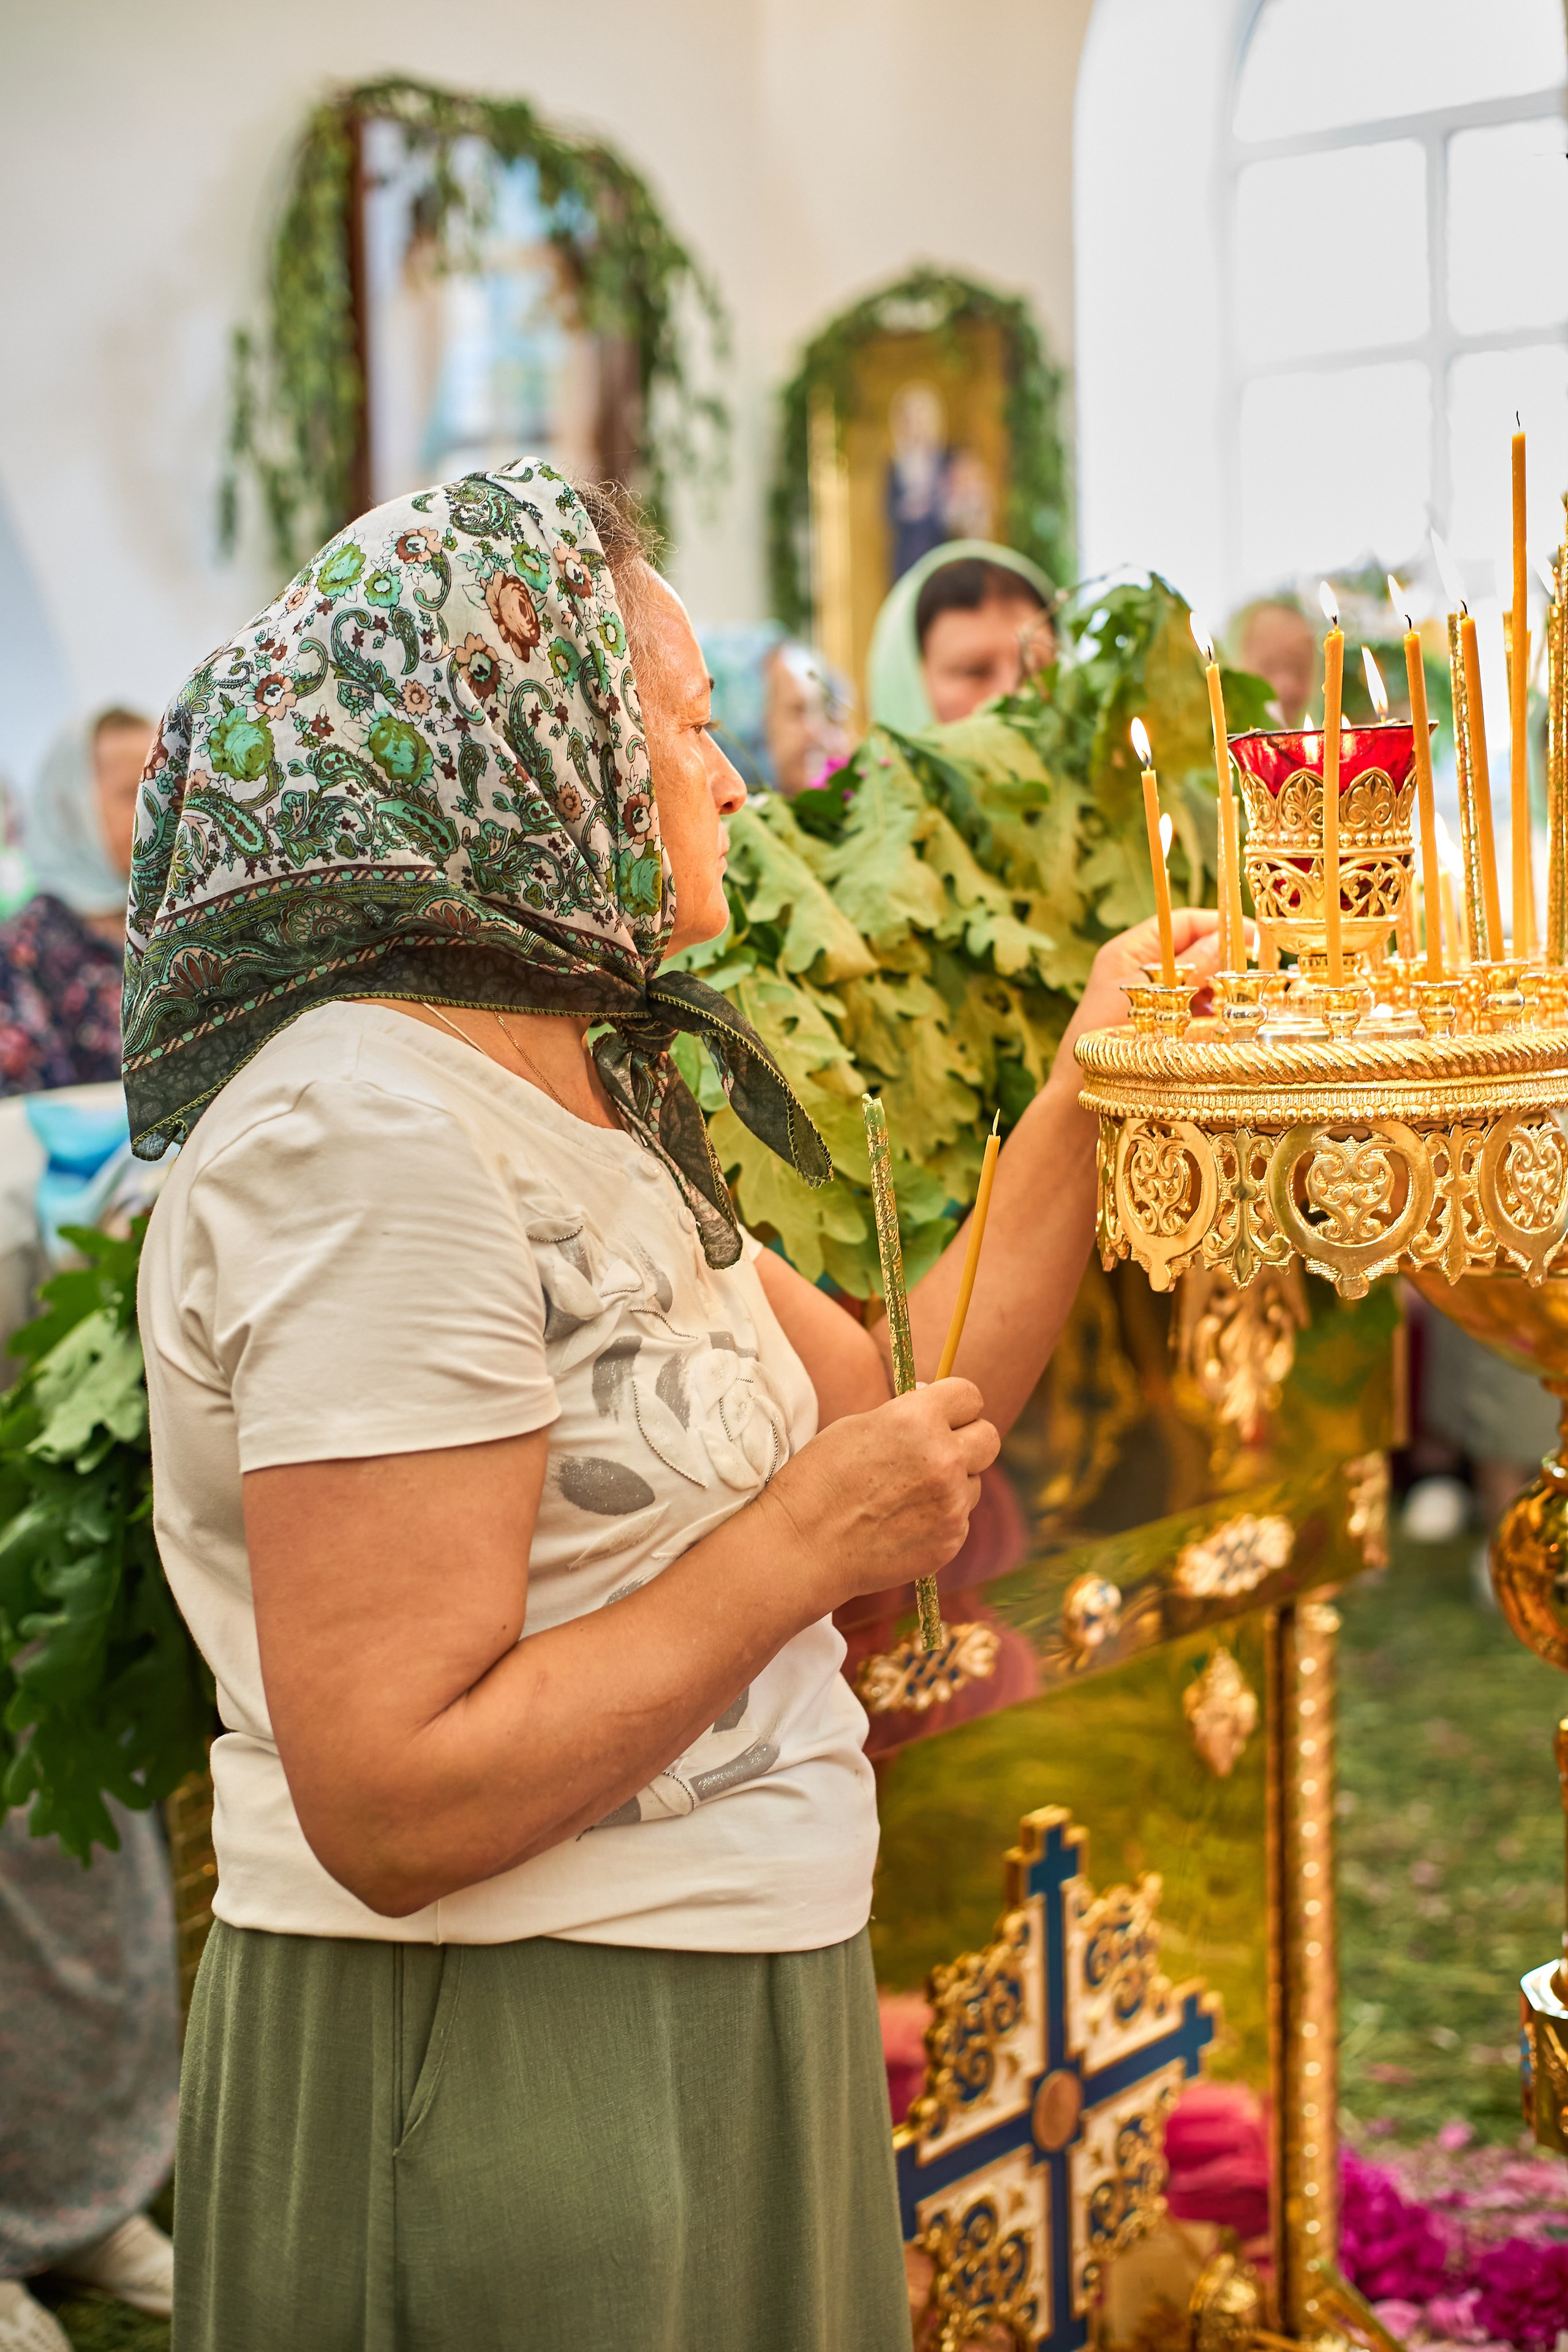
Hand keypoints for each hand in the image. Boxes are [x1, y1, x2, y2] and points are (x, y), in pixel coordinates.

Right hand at [764, 1378, 999, 1606]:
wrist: (802, 1546)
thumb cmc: (820, 1480)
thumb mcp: (858, 1426)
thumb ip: (907, 1415)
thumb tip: (936, 1405)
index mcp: (918, 1418)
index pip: (970, 1396)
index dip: (956, 1404)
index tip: (945, 1414)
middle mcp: (943, 1458)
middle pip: (989, 1437)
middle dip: (968, 1439)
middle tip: (940, 1450)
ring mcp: (951, 1503)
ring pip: (974, 1481)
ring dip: (952, 1483)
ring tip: (905, 1495)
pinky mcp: (951, 1540)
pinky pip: (959, 1517)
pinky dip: (939, 1517)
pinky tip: (902, 1523)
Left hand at [1056, 908, 1246, 1065]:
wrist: (1076, 1104)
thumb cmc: (1100, 1043)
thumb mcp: (1150, 996)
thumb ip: (1189, 967)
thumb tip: (1227, 938)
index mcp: (1130, 951)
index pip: (1183, 922)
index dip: (1221, 924)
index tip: (1256, 938)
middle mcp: (1140, 972)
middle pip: (1194, 951)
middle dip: (1226, 958)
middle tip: (1260, 972)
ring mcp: (1150, 1002)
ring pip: (1197, 983)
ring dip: (1222, 988)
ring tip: (1247, 998)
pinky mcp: (1159, 1031)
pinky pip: (1193, 1012)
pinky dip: (1212, 1014)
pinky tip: (1227, 1024)